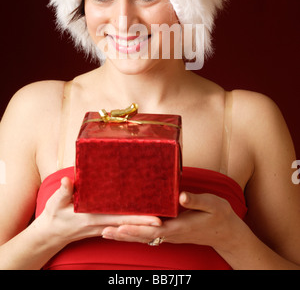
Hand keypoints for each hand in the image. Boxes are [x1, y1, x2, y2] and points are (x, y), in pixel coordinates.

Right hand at [36, 177, 161, 246]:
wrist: (50, 234)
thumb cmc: (53, 216)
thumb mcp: (55, 202)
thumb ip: (64, 191)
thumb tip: (68, 180)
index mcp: (92, 218)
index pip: (121, 219)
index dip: (139, 219)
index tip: (156, 218)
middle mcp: (101, 225)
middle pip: (129, 224)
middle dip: (147, 222)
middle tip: (166, 218)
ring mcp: (102, 227)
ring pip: (126, 225)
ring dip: (141, 222)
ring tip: (159, 216)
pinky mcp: (101, 226)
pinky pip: (120, 225)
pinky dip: (131, 222)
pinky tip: (141, 216)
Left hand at [101, 191, 238, 249]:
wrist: (227, 232)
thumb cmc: (220, 216)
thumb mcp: (212, 204)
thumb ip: (196, 200)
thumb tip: (180, 195)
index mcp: (180, 227)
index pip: (153, 230)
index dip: (135, 229)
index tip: (119, 227)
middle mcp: (172, 234)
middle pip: (143, 236)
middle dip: (123, 234)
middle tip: (102, 231)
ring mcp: (171, 235)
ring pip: (144, 237)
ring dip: (126, 235)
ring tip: (107, 232)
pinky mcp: (171, 232)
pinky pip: (150, 234)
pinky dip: (135, 233)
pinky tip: (126, 229)